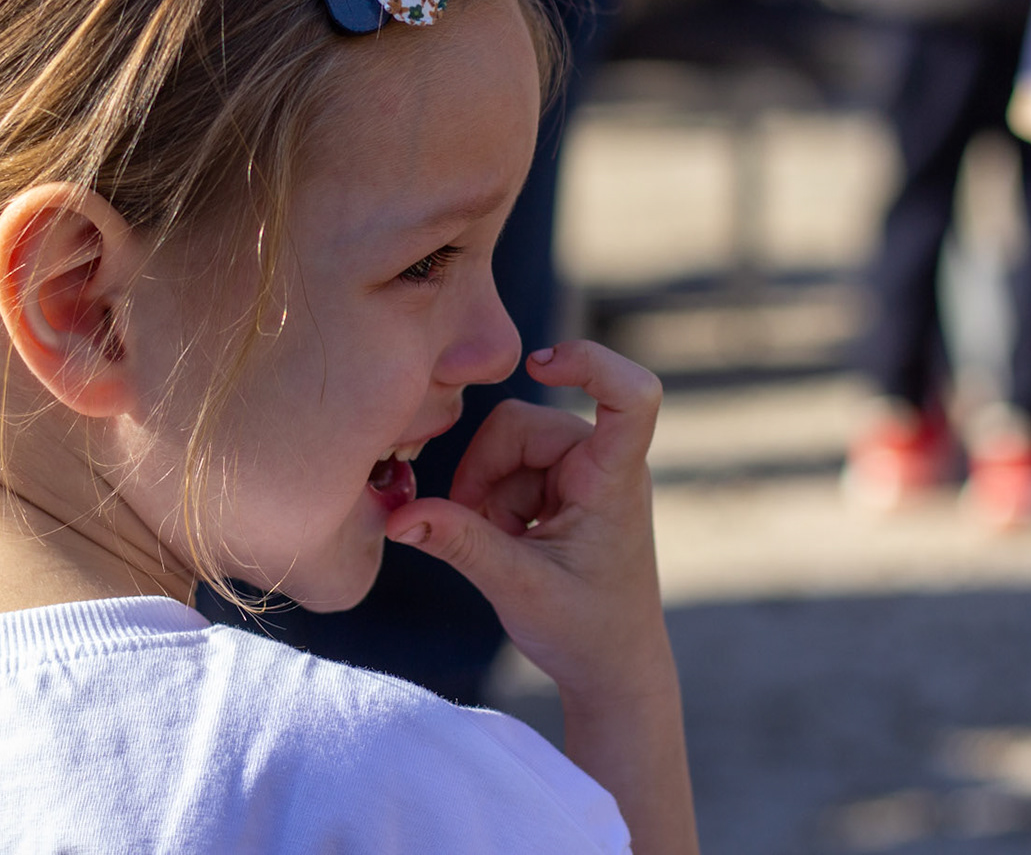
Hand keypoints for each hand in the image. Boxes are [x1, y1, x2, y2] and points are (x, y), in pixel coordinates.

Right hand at [390, 340, 697, 853]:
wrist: (611, 668)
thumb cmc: (585, 633)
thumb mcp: (517, 589)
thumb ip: (461, 544)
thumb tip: (399, 514)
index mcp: (613, 481)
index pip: (631, 396)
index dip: (589, 362)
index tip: (539, 363)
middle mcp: (604, 463)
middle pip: (520, 424)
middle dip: (484, 475)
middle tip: (477, 532)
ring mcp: (583, 470)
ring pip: (505, 444)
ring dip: (487, 493)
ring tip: (500, 547)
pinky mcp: (564, 483)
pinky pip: (507, 466)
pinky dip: (493, 503)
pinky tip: (507, 543)